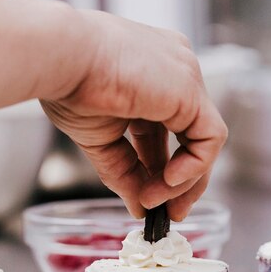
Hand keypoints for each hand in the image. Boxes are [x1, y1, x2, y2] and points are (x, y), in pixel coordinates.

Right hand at [41, 10, 226, 220]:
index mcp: (153, 74)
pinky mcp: (191, 90)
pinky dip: (194, 167)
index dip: (163, 166)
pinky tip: (168, 182)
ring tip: (155, 202)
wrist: (60, 57)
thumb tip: (139, 207)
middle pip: (191, 135)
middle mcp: (175, 70)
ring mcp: (186, 77)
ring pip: (203, 140)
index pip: (169, 127)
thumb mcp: (100, 138)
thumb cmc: (67, 84)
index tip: (151, 198)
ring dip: (183, 181)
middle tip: (169, 214)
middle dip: (182, 180)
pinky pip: (210, 138)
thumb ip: (124, 171)